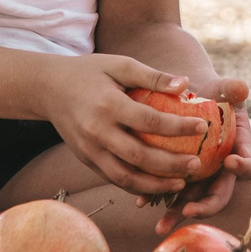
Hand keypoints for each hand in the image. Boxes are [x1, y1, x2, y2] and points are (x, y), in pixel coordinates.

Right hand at [41, 55, 209, 197]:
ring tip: (181, 183)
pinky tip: (157, 186)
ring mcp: (89, 150)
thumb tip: (185, 84)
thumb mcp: (120, 65)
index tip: (202, 127)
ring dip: (155, 185)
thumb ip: (152, 76)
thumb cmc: (91, 72)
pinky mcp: (86, 160)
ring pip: (124, 177)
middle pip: (138, 155)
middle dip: (170, 164)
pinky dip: (136, 187)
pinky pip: (113, 179)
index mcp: (108, 105)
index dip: (178, 126)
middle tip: (196, 165)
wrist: (49, 88)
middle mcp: (97, 132)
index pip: (148, 120)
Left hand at [157, 78, 250, 231]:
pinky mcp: (179, 178)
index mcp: (239, 151)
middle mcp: (221, 171)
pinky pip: (169, 191)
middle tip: (189, 210)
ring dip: (176, 213)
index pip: (249, 165)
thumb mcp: (222, 90)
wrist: (192, 101)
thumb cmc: (212, 96)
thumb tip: (241, 87)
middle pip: (219, 194)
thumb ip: (232, 89)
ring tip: (160, 225)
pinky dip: (155, 196)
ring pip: (191, 200)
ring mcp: (200, 178)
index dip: (243, 166)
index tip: (231, 161)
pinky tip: (141, 202)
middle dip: (205, 207)